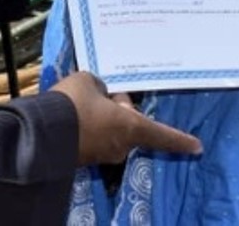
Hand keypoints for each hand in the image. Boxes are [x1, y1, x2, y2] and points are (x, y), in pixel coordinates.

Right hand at [49, 72, 201, 164]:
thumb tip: (99, 93)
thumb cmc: (74, 102)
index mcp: (130, 126)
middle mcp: (120, 145)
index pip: (161, 134)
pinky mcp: (84, 157)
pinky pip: (95, 137)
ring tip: (82, 100)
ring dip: (104, 117)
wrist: (41, 131)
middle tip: (104, 91)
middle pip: (130, 124)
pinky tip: (73, 112)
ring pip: (112, 130)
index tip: (197, 147)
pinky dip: (88, 125)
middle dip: (121, 109)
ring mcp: (102, 154)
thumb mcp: (89, 81)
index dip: (180, 139)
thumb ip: (100, 86)